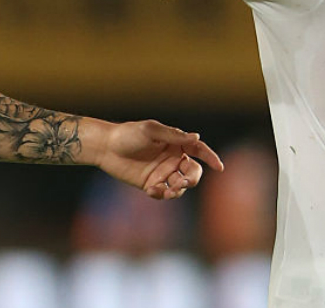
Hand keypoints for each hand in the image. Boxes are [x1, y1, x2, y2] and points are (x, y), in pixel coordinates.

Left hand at [93, 120, 223, 199]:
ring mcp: (162, 172)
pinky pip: (164, 193)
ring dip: (177, 190)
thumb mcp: (150, 131)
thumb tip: (197, 137)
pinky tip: (151, 191)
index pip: (199, 150)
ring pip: (180, 186)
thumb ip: (173, 136)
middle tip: (181, 182)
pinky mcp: (151, 184)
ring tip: (164, 191)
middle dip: (191, 179)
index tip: (219, 167)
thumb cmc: (127, 134)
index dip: (210, 157)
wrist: (106, 148)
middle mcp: (172, 158)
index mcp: (175, 143)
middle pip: (193, 172)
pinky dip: (161, 194)